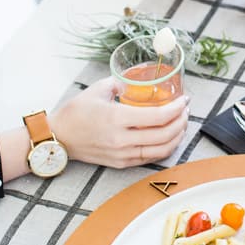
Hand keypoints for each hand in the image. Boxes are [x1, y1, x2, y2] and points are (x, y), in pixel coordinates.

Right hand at [50, 78, 188, 167]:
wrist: (58, 138)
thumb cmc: (76, 112)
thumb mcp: (98, 89)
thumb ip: (122, 83)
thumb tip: (140, 81)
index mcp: (116, 118)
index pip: (157, 116)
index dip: (176, 109)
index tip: (184, 100)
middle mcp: (122, 140)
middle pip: (164, 135)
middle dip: (181, 122)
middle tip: (185, 111)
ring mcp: (122, 154)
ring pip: (161, 150)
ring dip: (177, 137)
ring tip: (181, 124)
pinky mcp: (121, 163)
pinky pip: (150, 158)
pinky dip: (165, 148)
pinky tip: (170, 137)